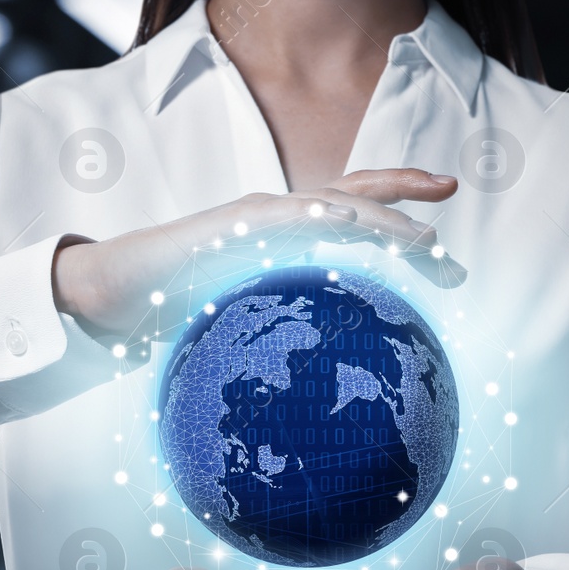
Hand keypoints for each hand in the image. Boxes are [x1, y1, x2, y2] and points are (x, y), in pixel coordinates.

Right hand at [51, 168, 466, 338]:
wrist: (116, 292)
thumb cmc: (181, 304)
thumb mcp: (249, 318)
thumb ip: (285, 328)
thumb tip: (323, 381)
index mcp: (287, 234)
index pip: (351, 212)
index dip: (397, 214)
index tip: (442, 236)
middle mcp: (278, 214)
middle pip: (353, 191)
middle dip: (404, 187)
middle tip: (452, 188)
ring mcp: (257, 214)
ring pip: (330, 202)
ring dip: (378, 216)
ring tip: (420, 235)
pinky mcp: (231, 226)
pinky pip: (283, 217)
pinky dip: (318, 216)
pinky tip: (349, 223)